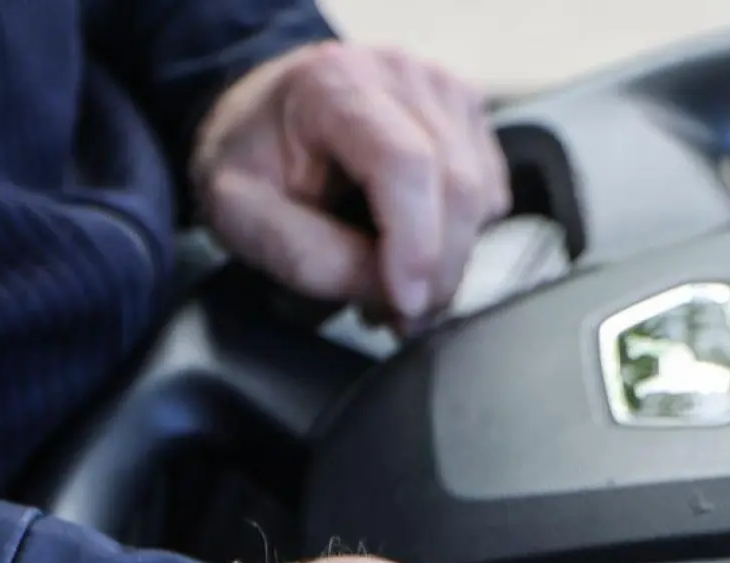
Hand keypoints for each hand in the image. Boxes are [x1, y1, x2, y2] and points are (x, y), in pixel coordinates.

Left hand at [191, 43, 510, 329]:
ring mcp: (443, 91)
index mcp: (336, 85)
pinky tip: (416, 248)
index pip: (405, 164)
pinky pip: (489, 196)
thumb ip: (308, 256)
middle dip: (437, 271)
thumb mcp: (240, 214)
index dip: (416, 244)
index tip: (406, 304)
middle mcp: (402, 76)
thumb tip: (386, 289)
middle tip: (400, 318)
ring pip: (480, 198)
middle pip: (456, 186)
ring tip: (397, 287)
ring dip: (449, 264)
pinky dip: (461, 239)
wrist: (268, 116)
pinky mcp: (469, 116)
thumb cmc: (253, 159)